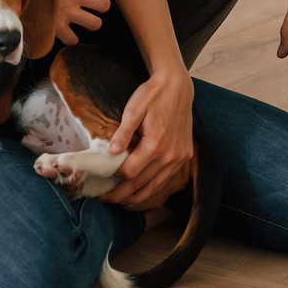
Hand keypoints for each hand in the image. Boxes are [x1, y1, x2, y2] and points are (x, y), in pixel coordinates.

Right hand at [35, 0, 105, 45]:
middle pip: (104, 4)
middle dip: (99, 8)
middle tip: (90, 8)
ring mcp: (70, 12)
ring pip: (95, 23)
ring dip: (89, 24)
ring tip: (82, 23)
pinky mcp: (60, 27)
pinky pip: (74, 39)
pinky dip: (71, 38)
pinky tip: (66, 34)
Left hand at [102, 70, 195, 210]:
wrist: (177, 86)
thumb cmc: (152, 94)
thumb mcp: (134, 109)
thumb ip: (123, 132)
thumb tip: (113, 152)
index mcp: (155, 144)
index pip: (130, 172)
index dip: (115, 179)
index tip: (102, 183)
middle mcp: (170, 155)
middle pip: (142, 183)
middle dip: (122, 194)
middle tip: (106, 200)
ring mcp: (179, 157)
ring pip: (156, 185)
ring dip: (138, 196)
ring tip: (121, 201)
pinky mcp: (185, 155)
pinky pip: (167, 178)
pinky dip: (153, 187)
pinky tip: (142, 190)